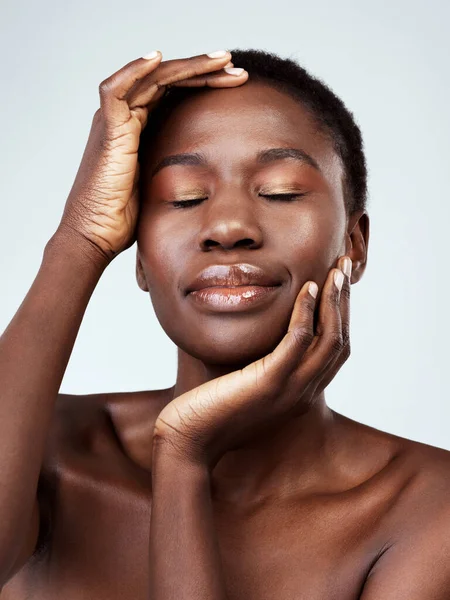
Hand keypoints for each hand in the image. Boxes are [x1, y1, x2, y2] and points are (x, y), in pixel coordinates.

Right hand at [55, 50, 247, 262]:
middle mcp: (126, 118)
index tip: (235, 84)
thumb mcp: (161, 186)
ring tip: (224, 61)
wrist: (97, 234)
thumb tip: (210, 175)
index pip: (174, 94)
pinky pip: (116, 90)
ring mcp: (115, 121)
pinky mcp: (107, 130)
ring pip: (152, 78)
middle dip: (205, 71)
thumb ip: (176, 170)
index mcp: (140, 129)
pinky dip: (134, 70)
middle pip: (168, 81)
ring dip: (189, 66)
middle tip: (237, 68)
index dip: (204, 84)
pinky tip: (157, 58)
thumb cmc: (125, 218)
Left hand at [154, 256, 351, 469]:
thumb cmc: (213, 411)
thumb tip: (266, 337)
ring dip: (334, 300)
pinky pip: (297, 342)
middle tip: (345, 265)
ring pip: (328, 338)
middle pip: (340, 340)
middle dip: (345, 299)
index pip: (336, 349)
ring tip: (336, 269)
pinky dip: (306, 312)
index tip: (338, 282)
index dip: (342, 314)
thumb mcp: (249, 384)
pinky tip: (306, 288)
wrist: (189, 441)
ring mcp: (289, 389)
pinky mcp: (268, 383)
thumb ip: (265, 364)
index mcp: (301, 392)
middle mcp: (304, 392)